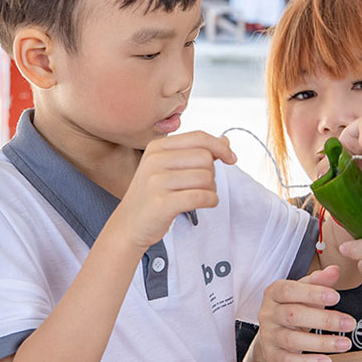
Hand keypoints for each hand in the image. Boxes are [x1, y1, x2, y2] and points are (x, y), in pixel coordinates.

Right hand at [114, 131, 236, 249]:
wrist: (129, 224)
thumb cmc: (153, 195)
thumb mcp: (168, 167)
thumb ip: (196, 152)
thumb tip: (225, 140)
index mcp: (157, 147)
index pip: (199, 137)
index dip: (220, 147)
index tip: (231, 159)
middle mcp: (154, 160)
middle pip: (205, 158)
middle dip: (212, 173)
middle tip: (203, 186)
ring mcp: (156, 181)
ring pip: (206, 178)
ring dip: (211, 189)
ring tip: (199, 196)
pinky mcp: (161, 203)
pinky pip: (201, 196)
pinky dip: (211, 201)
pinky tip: (205, 203)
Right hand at [250, 266, 357, 361]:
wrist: (272, 334)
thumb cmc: (292, 307)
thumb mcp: (304, 291)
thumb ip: (319, 281)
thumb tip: (335, 270)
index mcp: (274, 293)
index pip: (290, 291)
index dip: (312, 293)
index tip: (336, 297)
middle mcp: (268, 313)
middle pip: (293, 315)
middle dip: (324, 320)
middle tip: (350, 323)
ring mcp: (268, 336)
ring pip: (292, 340)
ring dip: (322, 343)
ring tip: (345, 343)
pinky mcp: (272, 356)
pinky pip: (289, 361)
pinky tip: (327, 361)